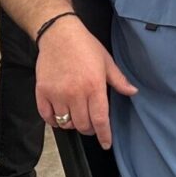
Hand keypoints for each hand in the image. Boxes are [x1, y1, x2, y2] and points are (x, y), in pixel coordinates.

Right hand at [35, 17, 136, 148]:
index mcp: (94, 86)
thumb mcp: (106, 61)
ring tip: (76, 115)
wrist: (59, 33)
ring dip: (72, 123)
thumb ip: (119, 80)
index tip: (105, 143)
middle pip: (83, 125)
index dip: (104, 135)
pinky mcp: (42, 92)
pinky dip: (54, 120)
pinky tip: (59, 114)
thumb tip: (132, 92)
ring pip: (65, 123)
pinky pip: (47, 117)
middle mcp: (75, 93)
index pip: (100, 120)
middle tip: (91, 123)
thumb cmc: (84, 45)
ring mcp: (57, 94)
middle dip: (89, 129)